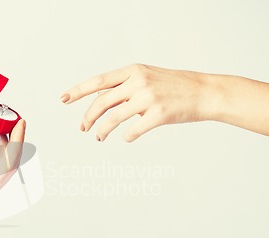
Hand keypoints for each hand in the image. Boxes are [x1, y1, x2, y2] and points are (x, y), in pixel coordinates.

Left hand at [61, 64, 216, 141]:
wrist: (205, 92)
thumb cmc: (174, 86)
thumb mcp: (147, 76)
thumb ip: (124, 86)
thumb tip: (99, 99)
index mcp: (133, 70)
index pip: (99, 81)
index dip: (78, 90)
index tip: (63, 99)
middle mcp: (138, 81)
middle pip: (101, 102)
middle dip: (88, 117)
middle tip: (82, 128)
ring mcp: (149, 98)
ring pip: (113, 118)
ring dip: (102, 130)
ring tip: (99, 137)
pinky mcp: (159, 114)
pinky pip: (133, 131)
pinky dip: (127, 136)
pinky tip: (128, 137)